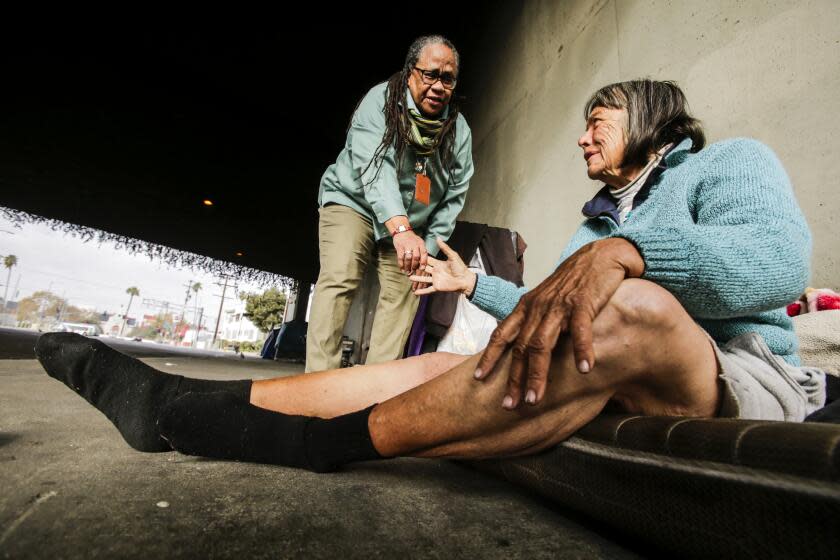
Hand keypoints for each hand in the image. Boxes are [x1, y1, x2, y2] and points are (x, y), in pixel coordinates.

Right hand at [392, 230, 427, 274]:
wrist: (402, 232)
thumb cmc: (412, 240)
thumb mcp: (419, 243)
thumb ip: (421, 252)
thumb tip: (422, 265)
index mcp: (421, 244)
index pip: (424, 253)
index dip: (424, 262)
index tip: (422, 269)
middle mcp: (414, 244)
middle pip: (416, 257)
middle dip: (415, 266)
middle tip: (413, 272)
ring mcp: (407, 245)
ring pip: (408, 258)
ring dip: (407, 267)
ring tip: (407, 272)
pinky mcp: (399, 247)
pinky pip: (400, 257)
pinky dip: (401, 264)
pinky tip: (402, 268)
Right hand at [410, 238, 475, 295]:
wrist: (465, 279)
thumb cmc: (460, 267)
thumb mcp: (452, 256)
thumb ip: (444, 248)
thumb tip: (438, 237)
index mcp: (438, 264)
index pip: (427, 260)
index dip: (420, 258)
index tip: (412, 255)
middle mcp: (435, 272)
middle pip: (423, 269)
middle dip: (416, 268)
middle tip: (407, 266)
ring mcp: (436, 280)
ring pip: (423, 279)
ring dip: (416, 279)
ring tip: (408, 277)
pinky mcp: (437, 287)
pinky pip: (428, 289)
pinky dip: (422, 291)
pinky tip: (415, 292)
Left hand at [475, 238, 643, 408]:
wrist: (600, 255)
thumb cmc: (573, 282)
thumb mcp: (547, 300)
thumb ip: (535, 321)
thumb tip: (524, 348)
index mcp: (526, 307)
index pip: (501, 334)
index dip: (489, 356)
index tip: (478, 378)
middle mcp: (538, 307)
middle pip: (520, 347)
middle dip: (513, 378)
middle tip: (508, 405)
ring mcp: (559, 305)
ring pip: (542, 344)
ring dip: (537, 374)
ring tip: (534, 399)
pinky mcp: (583, 302)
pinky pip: (580, 329)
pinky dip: (582, 350)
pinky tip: (585, 370)